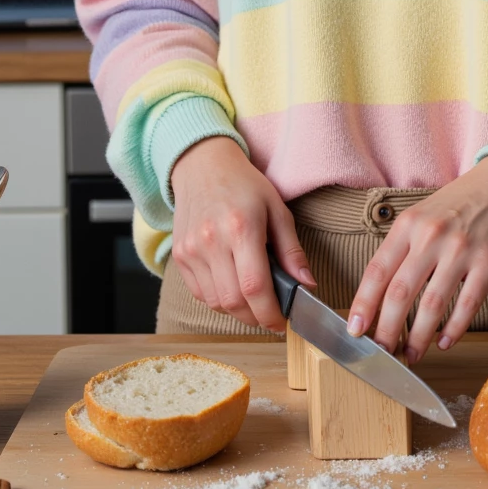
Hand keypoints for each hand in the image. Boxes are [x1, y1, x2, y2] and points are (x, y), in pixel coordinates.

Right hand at [170, 135, 315, 331]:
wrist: (203, 165)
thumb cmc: (245, 185)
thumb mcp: (277, 209)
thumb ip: (292, 251)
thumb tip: (308, 285)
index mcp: (241, 228)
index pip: (255, 287)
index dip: (269, 313)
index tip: (281, 323)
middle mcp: (211, 241)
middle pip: (234, 302)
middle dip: (255, 317)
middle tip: (270, 313)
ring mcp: (191, 250)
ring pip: (215, 302)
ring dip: (237, 311)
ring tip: (253, 299)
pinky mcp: (179, 256)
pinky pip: (200, 294)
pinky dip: (218, 300)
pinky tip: (232, 287)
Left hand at [346, 158, 487, 364]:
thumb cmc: (459, 205)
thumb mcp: (422, 216)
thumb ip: (401, 250)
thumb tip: (377, 297)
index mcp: (409, 225)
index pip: (377, 271)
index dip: (363, 304)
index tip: (354, 330)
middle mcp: (432, 237)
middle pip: (400, 293)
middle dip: (386, 330)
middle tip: (381, 352)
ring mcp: (461, 251)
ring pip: (431, 305)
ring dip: (418, 338)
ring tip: (411, 355)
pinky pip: (467, 305)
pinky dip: (453, 330)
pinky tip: (444, 342)